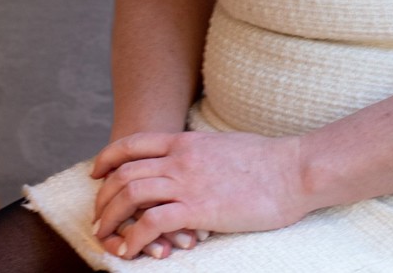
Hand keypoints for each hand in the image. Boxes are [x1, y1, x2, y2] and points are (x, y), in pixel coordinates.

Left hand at [89, 129, 309, 258]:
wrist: (296, 170)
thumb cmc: (270, 162)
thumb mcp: (226, 146)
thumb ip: (202, 153)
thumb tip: (192, 165)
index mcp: (187, 142)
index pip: (132, 144)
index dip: (107, 160)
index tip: (96, 174)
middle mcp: (181, 159)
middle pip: (123, 174)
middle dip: (102, 199)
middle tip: (99, 219)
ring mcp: (188, 183)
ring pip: (129, 197)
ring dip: (109, 220)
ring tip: (106, 238)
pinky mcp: (198, 209)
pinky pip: (150, 223)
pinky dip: (132, 239)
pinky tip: (129, 252)